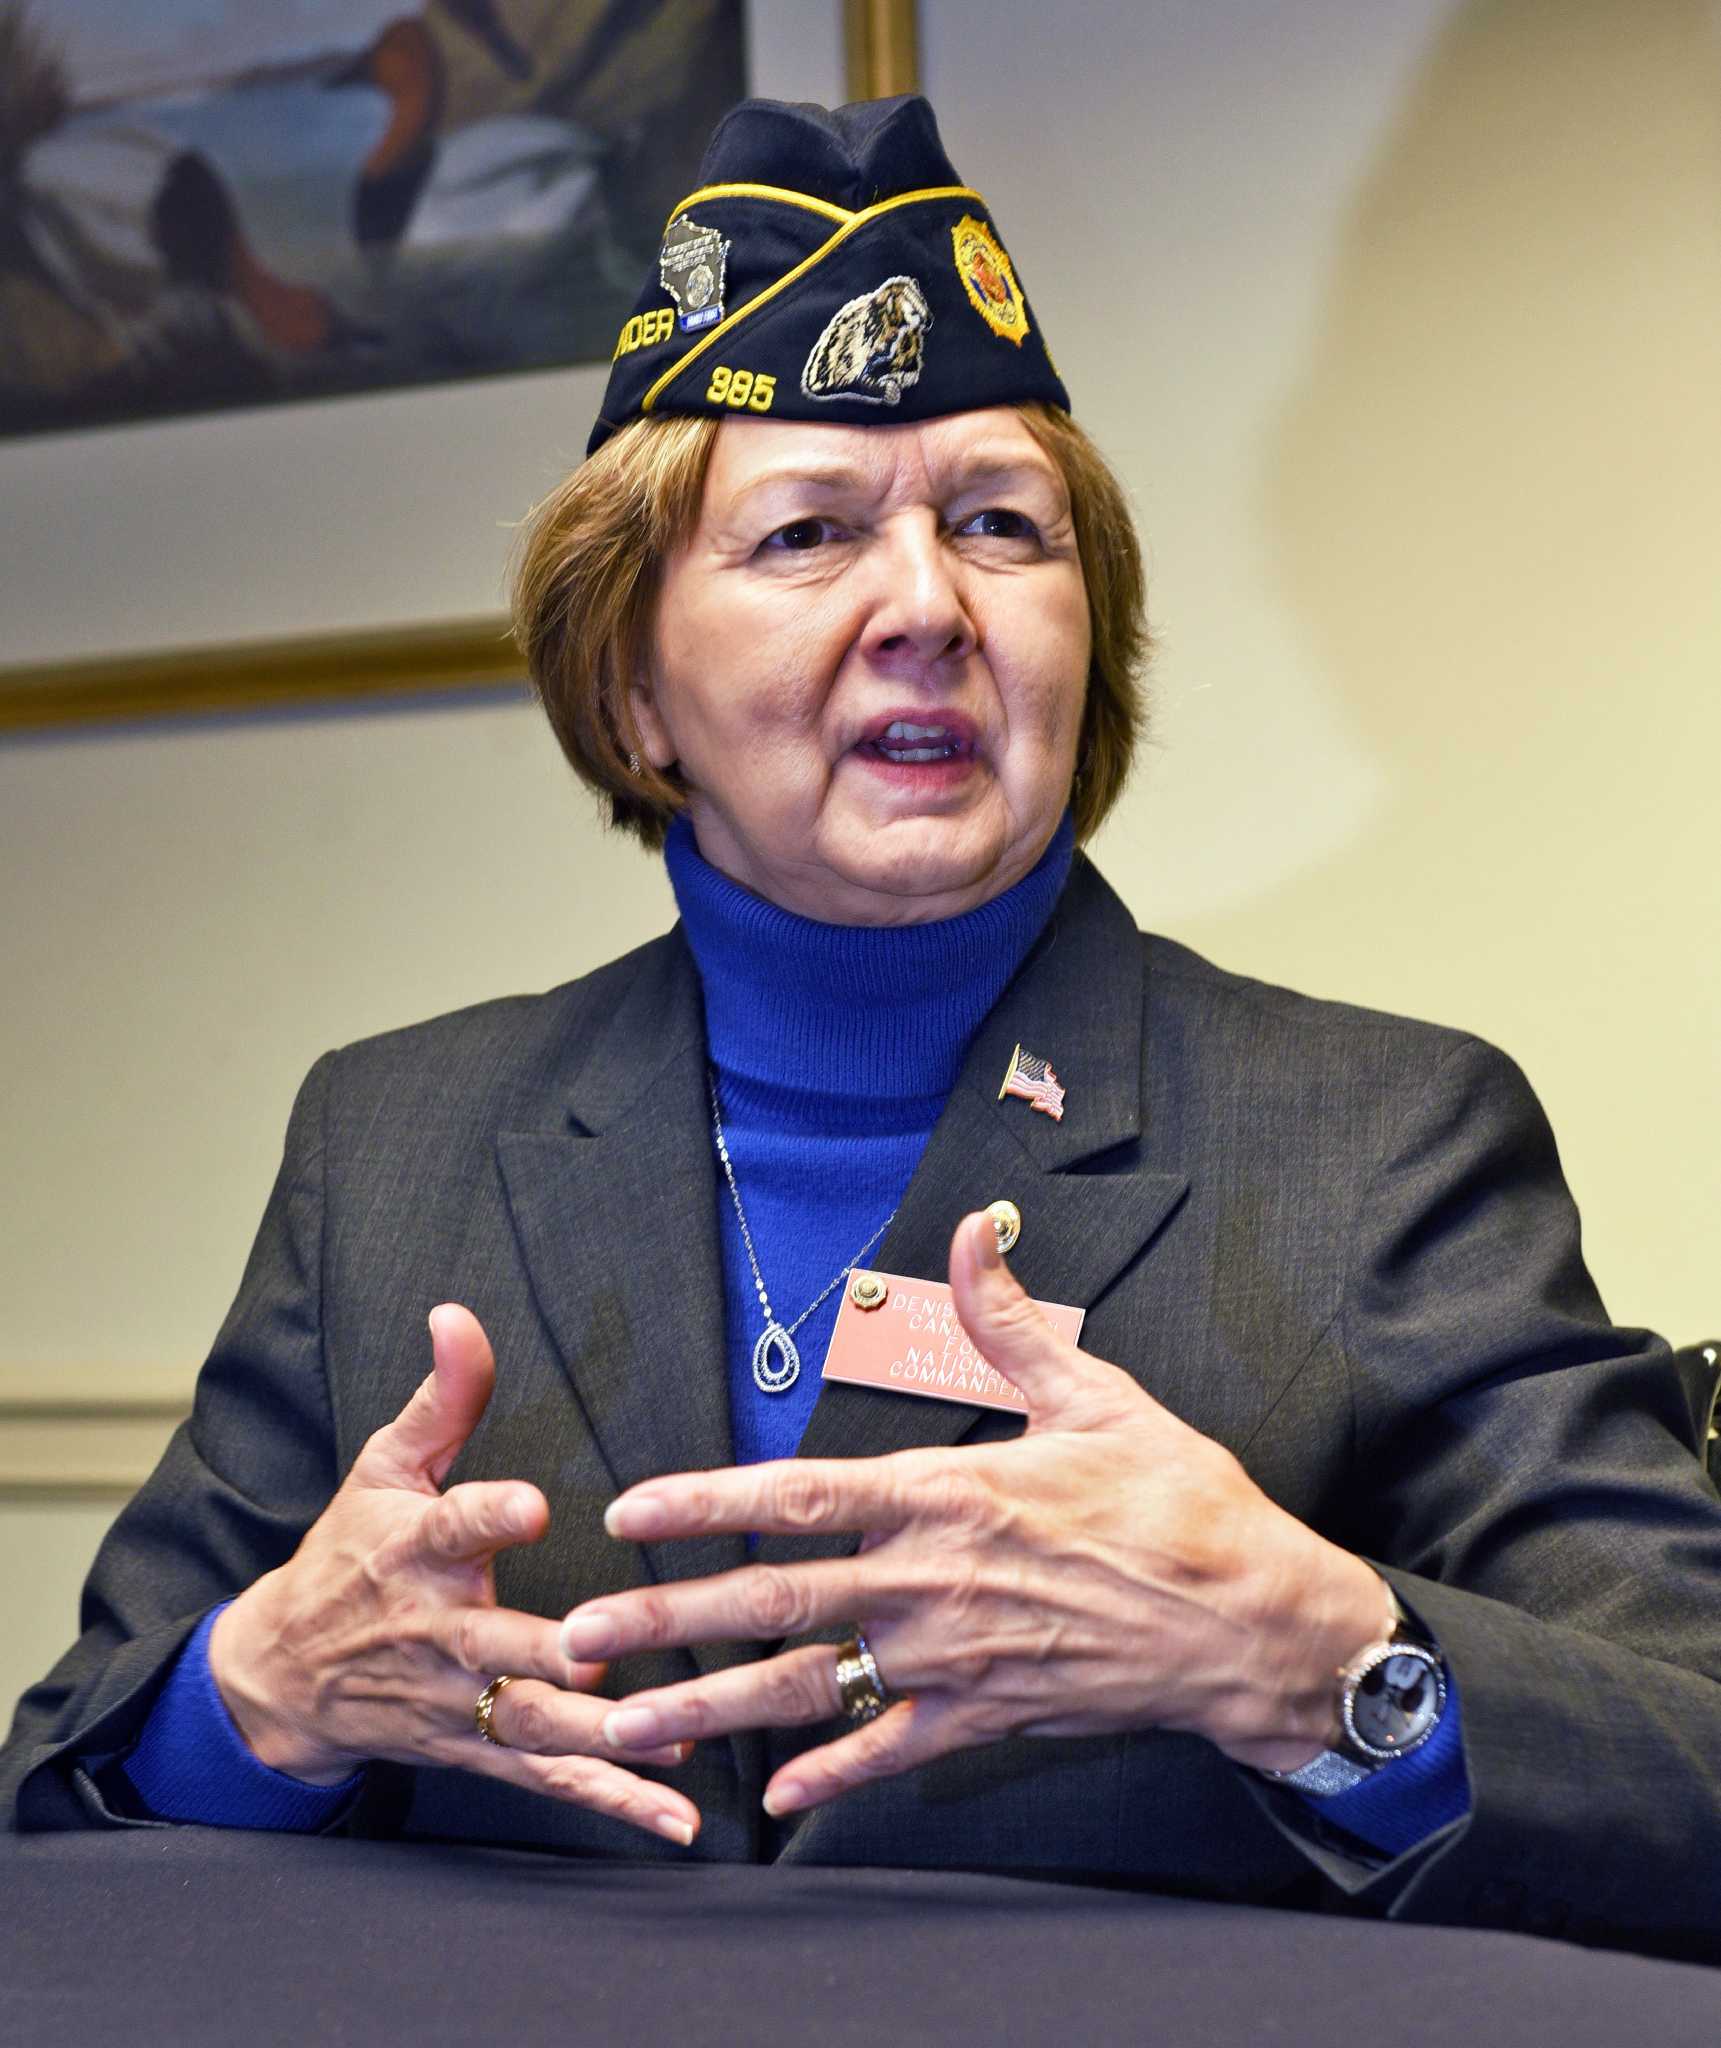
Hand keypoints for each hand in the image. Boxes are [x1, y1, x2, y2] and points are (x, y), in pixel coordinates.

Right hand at [208, 1304, 699, 1844]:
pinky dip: (613, 1801)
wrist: (282, 1672)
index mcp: (415, 1549)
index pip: (452, 1526)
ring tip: (668, 1739)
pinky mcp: (476, 1750)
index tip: (530, 1506)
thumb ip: (444, 1395)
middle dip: (550, 1653)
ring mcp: (456, 1699)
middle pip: (495, 1645)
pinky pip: (550, 1780)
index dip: (489, 1514)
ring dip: (598, 1739)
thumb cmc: (347, 1552)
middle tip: (606, 1654)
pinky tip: (676, 1817)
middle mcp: (436, 1630)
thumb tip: (460, 1312)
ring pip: (529, 1725)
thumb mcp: (385, 1464)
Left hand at [562, 1213, 1386, 1817]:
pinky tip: (772, 1798)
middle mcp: (934, 1582)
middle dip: (665, 1619)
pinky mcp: (988, 1716)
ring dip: (710, 1708)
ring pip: (810, 1689)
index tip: (630, 1511)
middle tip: (575, 1638)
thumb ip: (1011, 1321)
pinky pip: (892, 1750)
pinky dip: (831, 1773)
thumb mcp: (1097, 1395)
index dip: (706, 1504)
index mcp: (950, 1494)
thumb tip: (972, 1233)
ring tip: (628, 1728)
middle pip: (775, 1601)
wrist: (1254, 1623)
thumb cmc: (1179, 1502)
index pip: (800, 1496)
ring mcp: (955, 1658)